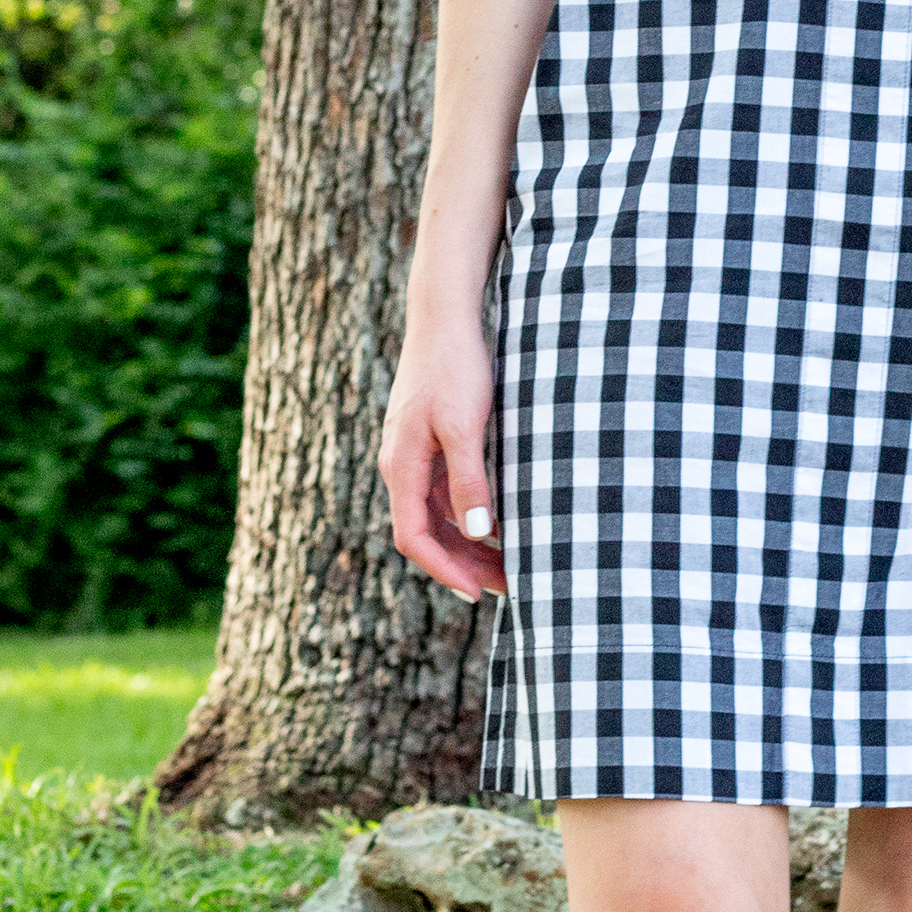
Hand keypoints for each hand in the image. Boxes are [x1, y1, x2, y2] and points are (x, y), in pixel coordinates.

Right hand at [379, 304, 507, 602]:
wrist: (444, 318)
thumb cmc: (455, 367)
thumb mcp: (465, 425)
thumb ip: (469, 480)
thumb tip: (476, 533)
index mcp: (402, 467)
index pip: (414, 538)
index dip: (445, 570)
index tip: (478, 594)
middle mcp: (401, 467)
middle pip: (426, 533)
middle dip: (464, 564)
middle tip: (509, 586)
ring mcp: (413, 455)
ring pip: (437, 515)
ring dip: (468, 543)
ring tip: (510, 563)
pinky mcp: (428, 443)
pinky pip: (444, 493)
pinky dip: (468, 514)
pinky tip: (499, 521)